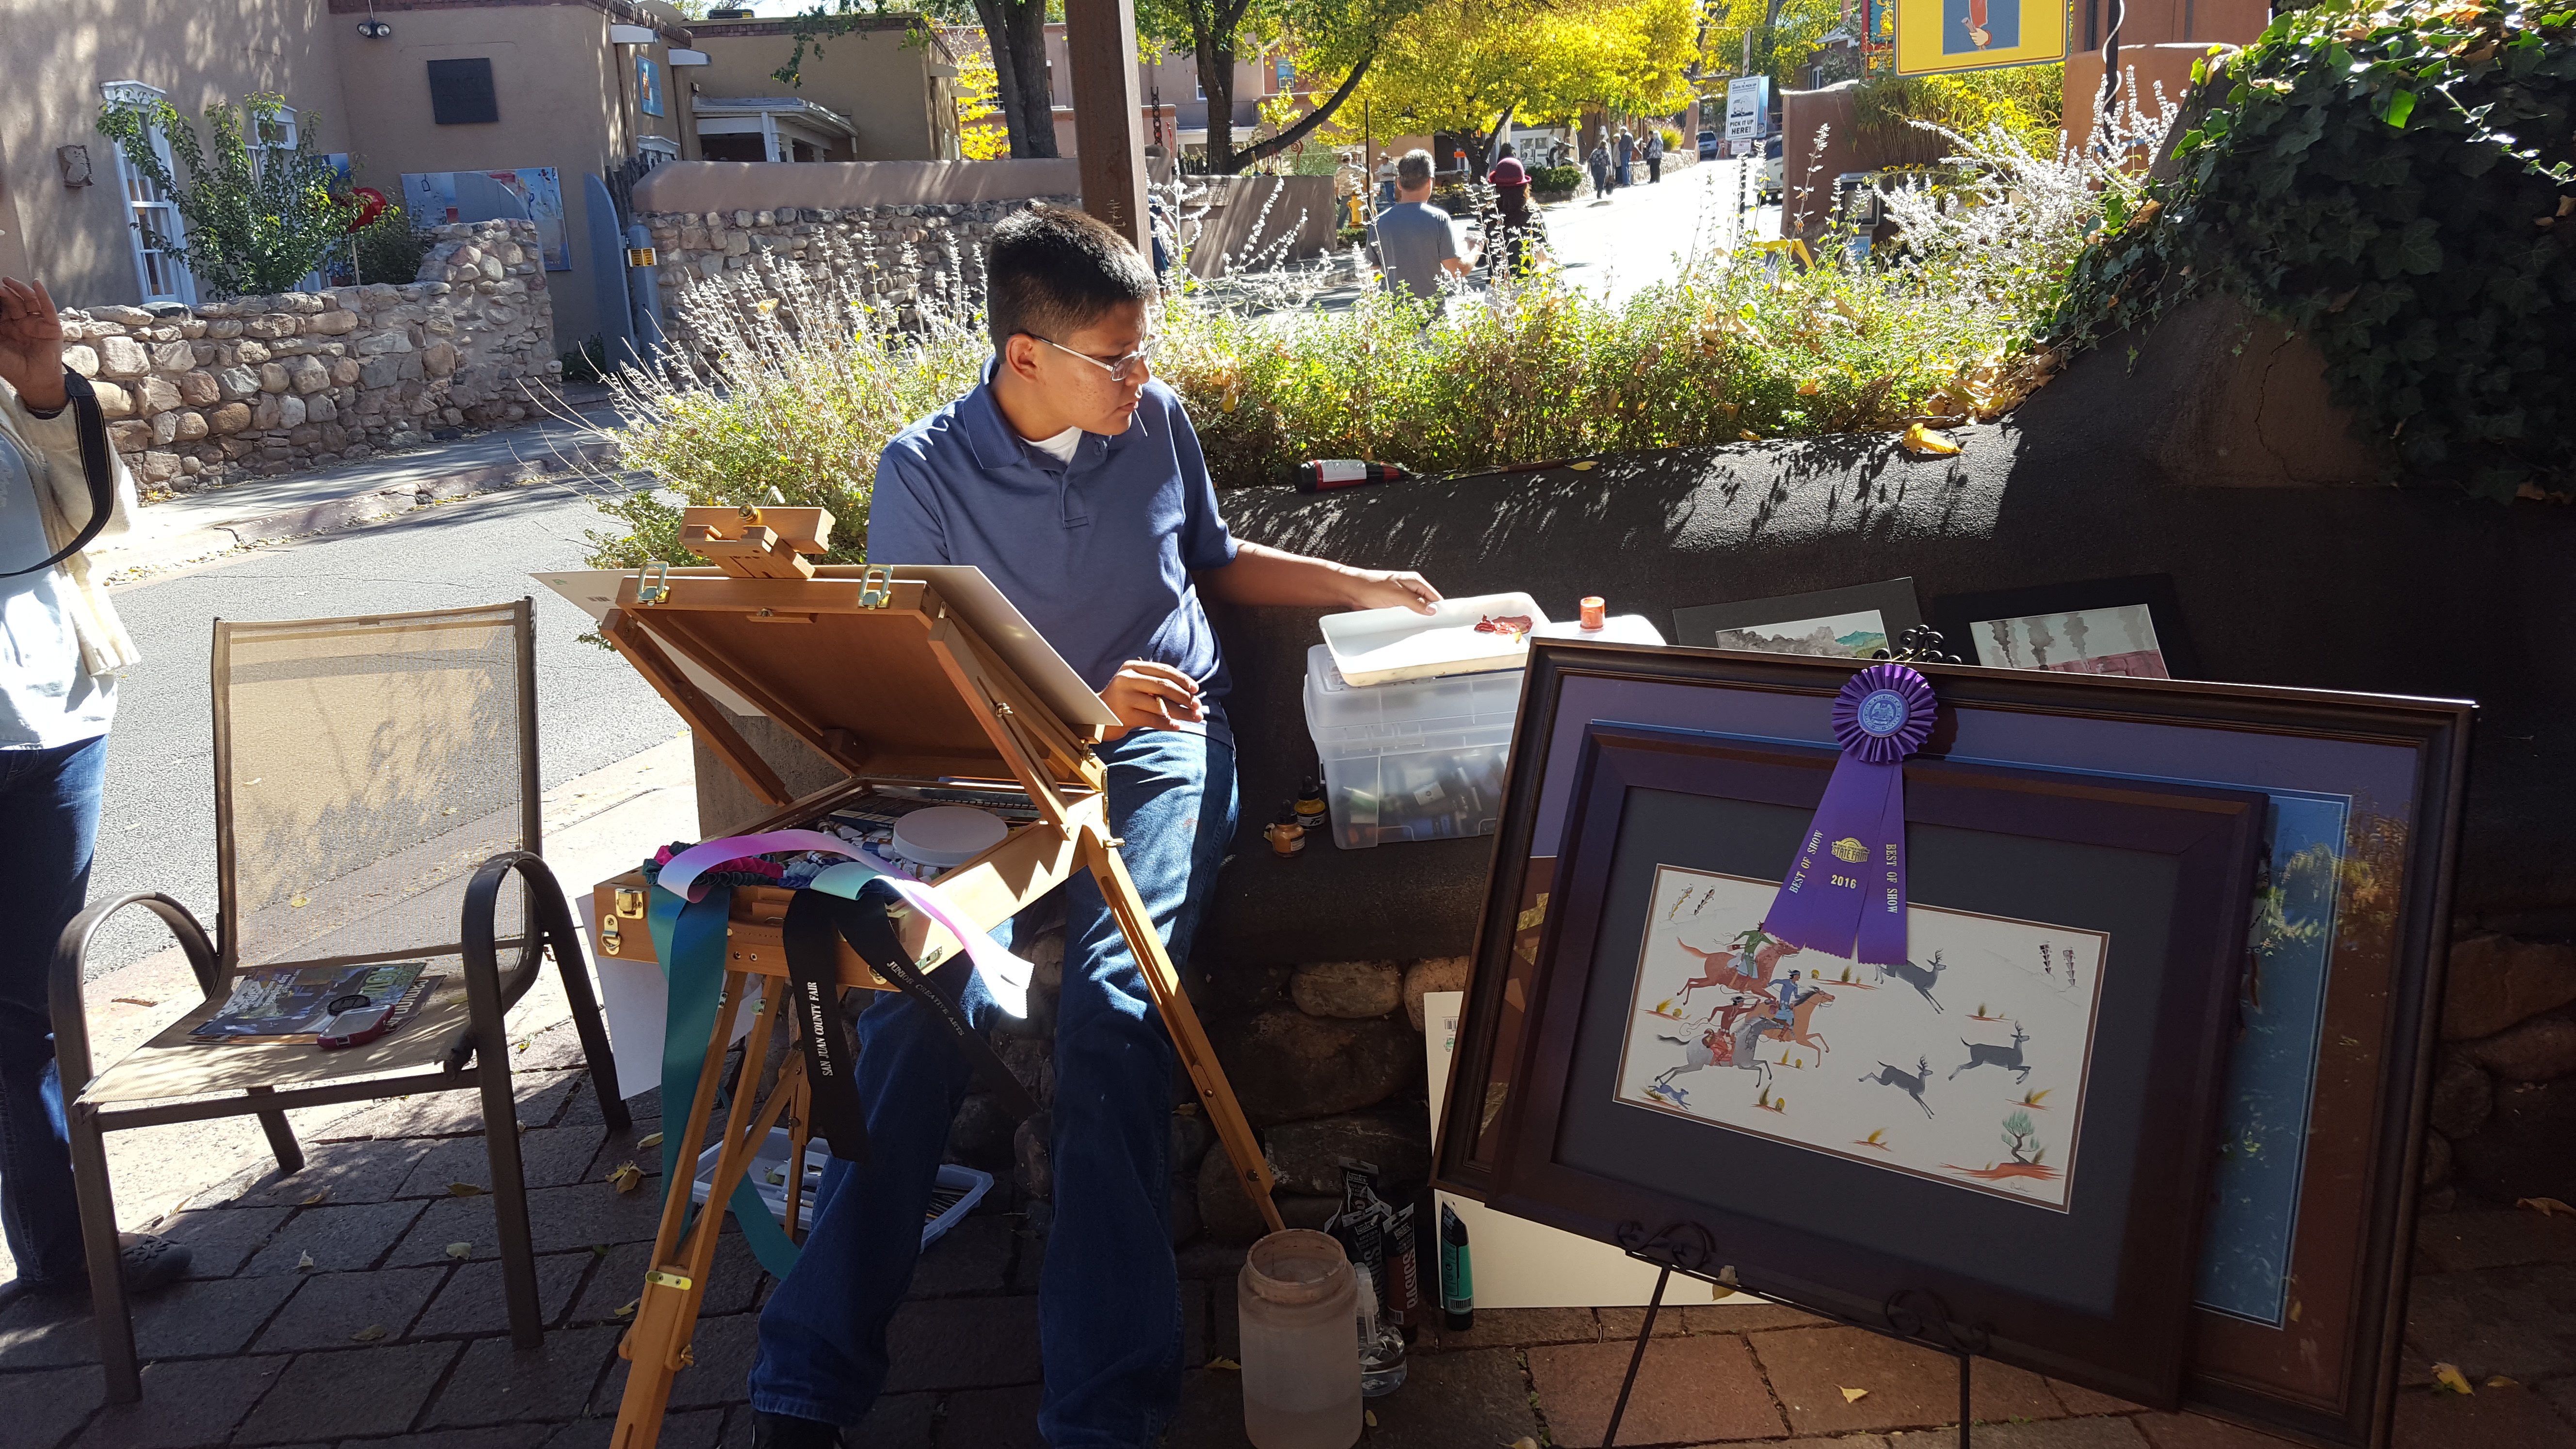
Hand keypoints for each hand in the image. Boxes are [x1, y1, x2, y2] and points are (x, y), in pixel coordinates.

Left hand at [0, 278, 67, 411]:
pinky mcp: (51, 326)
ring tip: (9, 281)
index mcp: (7, 327)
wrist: (33, 381)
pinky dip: (43, 295)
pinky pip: (47, 308)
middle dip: (6, 292)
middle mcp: (22, 323)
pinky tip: (36, 284)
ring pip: (29, 301)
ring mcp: (37, 324)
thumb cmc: (12, 368)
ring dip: (20, 290)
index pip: (2, 307)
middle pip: (14, 301)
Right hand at [1100, 659, 1203, 736]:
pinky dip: (1167, 724)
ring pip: (1160, 705)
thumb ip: (1156, 682)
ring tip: (1194, 717)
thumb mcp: (1136, 684)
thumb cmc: (1123, 699)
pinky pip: (1152, 720)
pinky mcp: (1123, 715)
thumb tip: (1190, 692)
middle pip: (1164, 686)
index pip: (1163, 670)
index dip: (1182, 679)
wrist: (1095, 716)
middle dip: (1184, 697)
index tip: (1196, 689)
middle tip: (1198, 706)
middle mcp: (1126, 679)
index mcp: (1132, 667)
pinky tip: (1177, 726)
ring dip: (1181, 712)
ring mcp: (1124, 697)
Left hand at [1341, 568, 1441, 614]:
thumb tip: (1431, 609)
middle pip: (1424, 603)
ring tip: (1412, 624)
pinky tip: (1402, 624)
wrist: (1352, 590)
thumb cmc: (1370, 586)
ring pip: (1413, 610)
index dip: (1438, 606)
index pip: (1432, 595)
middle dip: (1425, 614)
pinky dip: (1403, 620)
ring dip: (1412, 618)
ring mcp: (1400, 597)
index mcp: (1413, 581)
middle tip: (1426, 624)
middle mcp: (1408, 588)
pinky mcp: (1392, 605)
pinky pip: (1403, 614)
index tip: (1441, 618)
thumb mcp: (1397, 595)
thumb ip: (1415, 602)